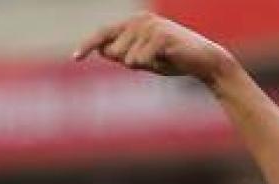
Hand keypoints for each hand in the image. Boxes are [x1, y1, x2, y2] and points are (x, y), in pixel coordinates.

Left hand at [73, 12, 237, 84]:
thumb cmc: (172, 60)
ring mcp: (150, 26)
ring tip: (161, 60)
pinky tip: (166, 60)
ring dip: (143, 66)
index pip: (103, 34)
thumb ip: (124, 54)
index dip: (87, 45)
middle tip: (151, 61)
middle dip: (128, 64)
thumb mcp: (144, 59)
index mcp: (133, 23)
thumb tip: (101, 50)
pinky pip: (140, 60)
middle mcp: (139, 20)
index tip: (75, 57)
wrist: (203, 61)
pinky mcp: (160, 36)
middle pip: (114, 52)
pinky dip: (150, 66)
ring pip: (127, 59)